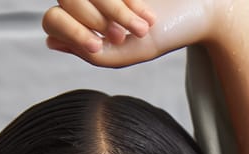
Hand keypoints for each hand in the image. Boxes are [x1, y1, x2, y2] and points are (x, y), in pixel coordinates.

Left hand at [42, 0, 221, 67]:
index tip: (98, 44)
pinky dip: (122, 2)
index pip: (52, 20)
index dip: (70, 31)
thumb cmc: (164, 34)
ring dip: (112, 10)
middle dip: (97, 21)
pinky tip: (143, 11)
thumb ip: (88, 53)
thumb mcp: (125, 54)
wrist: (198, 9)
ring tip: (141, 25)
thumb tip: (50, 41)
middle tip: (126, 34)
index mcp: (85, 22)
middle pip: (66, 2)